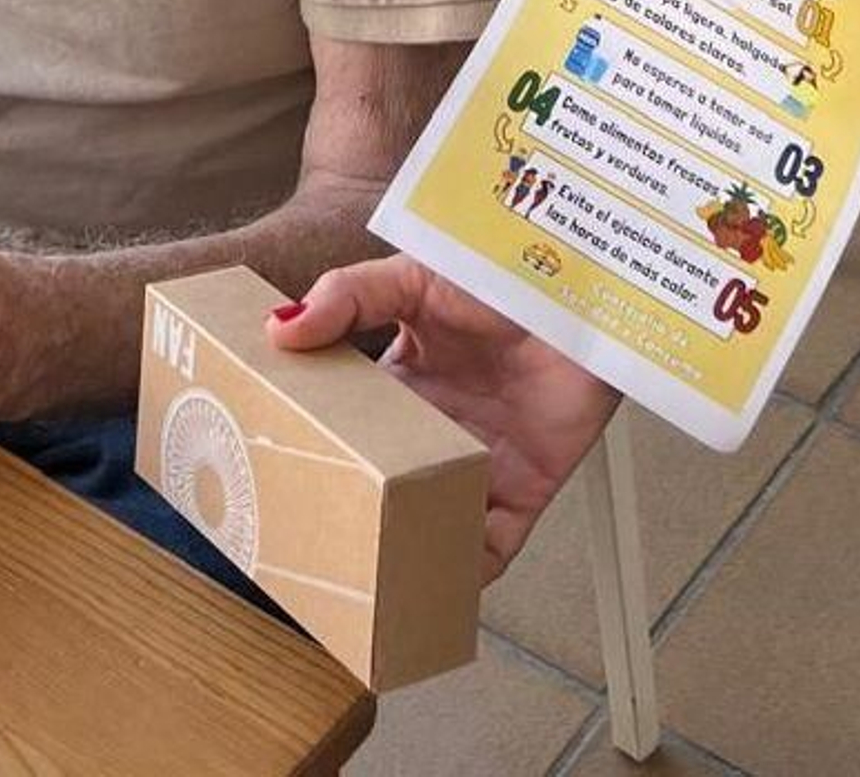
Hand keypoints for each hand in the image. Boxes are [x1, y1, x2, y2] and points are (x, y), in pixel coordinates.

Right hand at [271, 257, 615, 580]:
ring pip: (432, 525)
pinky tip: (441, 581)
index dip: (317, 451)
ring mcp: (478, 464)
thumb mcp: (412, 278)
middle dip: (357, 517)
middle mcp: (435, 431)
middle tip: (316, 544)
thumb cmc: (505, 279)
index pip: (348, 428)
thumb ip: (348, 296)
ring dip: (408, 552)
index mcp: (400, 384)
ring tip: (371, 579)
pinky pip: (491, 547)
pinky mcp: (524, 489)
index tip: (276, 475)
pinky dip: (468, 570)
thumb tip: (280, 328)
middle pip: (387, 486)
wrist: (583, 297)